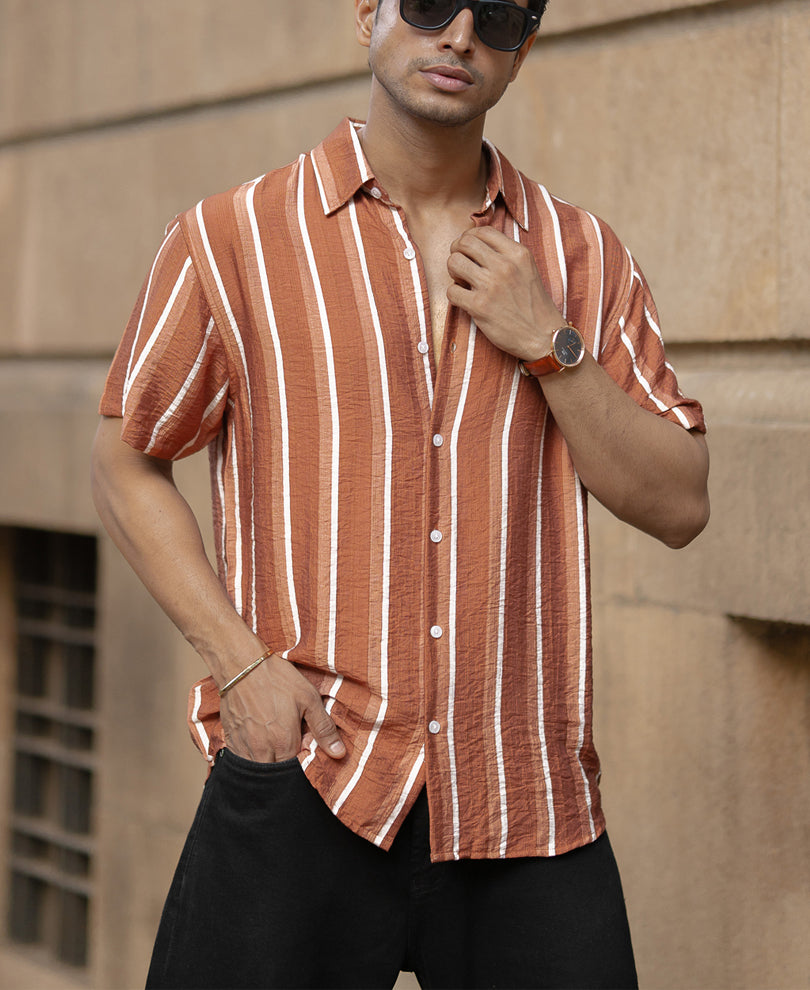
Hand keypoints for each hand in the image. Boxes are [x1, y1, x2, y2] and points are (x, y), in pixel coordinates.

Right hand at [220, 654, 345, 762]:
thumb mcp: (308, 698)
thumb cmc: (277, 679)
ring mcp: (243, 746)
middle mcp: (262, 750)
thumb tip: (339, 753)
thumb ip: (323, 728)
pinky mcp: (230, 739)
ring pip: (257, 770)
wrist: (242, 665)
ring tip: (274, 746)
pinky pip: (240, 761)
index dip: (302, 763)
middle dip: (284, 768)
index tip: (304, 750)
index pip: (295, 770)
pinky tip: (257, 743)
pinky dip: (250, 758)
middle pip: (275, 774)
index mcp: (284, 742)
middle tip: (289, 747)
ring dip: (267, 764)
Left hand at [446, 227, 563, 360]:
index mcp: (518, 254)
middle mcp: (504, 266)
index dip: (469, 237)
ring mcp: (491, 286)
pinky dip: (454, 295)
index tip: (469, 250)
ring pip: (454, 262)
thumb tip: (478, 244)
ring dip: (453, 272)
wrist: (543, 336)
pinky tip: (464, 299)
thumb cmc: (534, 305)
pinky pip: (452, 291)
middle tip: (461, 265)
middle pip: (464, 243)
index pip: (483, 231)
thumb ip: (507, 255)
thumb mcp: (528, 270)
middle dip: (457, 252)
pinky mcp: (480, 307)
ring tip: (462, 281)